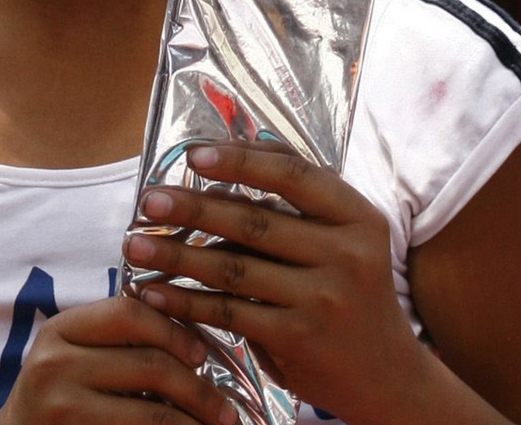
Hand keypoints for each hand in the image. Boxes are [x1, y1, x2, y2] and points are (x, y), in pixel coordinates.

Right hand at [0, 296, 236, 424]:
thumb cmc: (57, 397)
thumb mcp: (74, 356)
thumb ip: (117, 340)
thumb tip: (196, 337)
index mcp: (61, 329)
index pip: (130, 312)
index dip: (175, 330)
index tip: (202, 353)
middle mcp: (55, 363)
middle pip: (150, 365)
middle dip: (199, 389)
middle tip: (226, 410)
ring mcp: (61, 406)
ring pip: (152, 413)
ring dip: (195, 422)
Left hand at [123, 144, 431, 424]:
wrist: (387, 374)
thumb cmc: (353, 290)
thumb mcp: (348, 236)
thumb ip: (301, 197)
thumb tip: (232, 146)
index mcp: (358, 216)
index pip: (294, 174)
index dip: (241, 160)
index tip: (193, 154)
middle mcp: (346, 253)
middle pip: (254, 222)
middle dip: (193, 209)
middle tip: (148, 201)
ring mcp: (323, 298)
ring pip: (234, 268)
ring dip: (176, 256)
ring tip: (133, 245)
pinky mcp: (298, 338)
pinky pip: (228, 312)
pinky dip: (185, 301)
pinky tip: (153, 291)